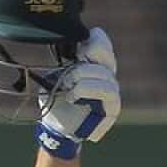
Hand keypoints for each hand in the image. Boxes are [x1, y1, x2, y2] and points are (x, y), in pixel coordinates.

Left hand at [37, 27, 121, 155]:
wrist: (56, 128)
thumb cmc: (56, 101)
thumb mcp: (53, 77)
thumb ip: (60, 62)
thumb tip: (59, 43)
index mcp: (93, 64)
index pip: (102, 43)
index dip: (95, 38)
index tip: (78, 45)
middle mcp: (106, 74)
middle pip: (106, 53)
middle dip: (89, 52)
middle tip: (73, 62)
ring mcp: (111, 89)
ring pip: (103, 72)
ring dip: (82, 76)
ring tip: (68, 85)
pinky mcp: (113, 105)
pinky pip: (107, 90)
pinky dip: (86, 90)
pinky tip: (73, 96)